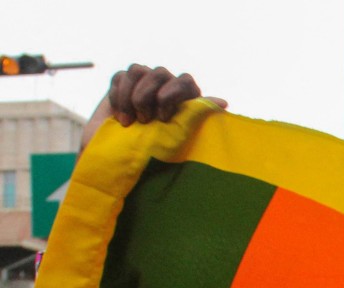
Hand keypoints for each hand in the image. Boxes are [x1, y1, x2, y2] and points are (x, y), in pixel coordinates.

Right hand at [80, 64, 227, 150]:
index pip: (185, 80)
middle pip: (160, 73)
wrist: (121, 159)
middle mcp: (165, 86)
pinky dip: (118, 97)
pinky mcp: (121, 83)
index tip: (164, 117)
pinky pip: (120, 77)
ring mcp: (143, 83)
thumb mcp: (179, 133)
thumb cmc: (155, 151)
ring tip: (129, 122)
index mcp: (184, 97)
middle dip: (148, 96)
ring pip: (138, 71)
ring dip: (131, 97)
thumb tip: (224, 103)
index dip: (174, 93)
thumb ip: (197, 114)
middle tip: (146, 120)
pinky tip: (119, 117)